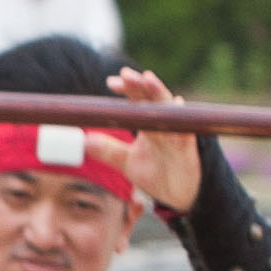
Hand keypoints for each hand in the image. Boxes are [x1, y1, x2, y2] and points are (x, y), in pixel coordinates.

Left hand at [99, 64, 198, 211]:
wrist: (179, 196)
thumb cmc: (156, 174)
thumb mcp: (127, 162)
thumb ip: (108, 150)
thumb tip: (83, 141)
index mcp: (149, 125)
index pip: (137, 100)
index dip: (127, 89)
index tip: (111, 83)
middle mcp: (163, 124)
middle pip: (151, 98)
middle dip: (139, 85)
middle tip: (125, 74)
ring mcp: (176, 133)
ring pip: (168, 108)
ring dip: (157, 93)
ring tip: (147, 79)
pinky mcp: (187, 146)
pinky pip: (185, 129)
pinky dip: (180, 117)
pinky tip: (176, 103)